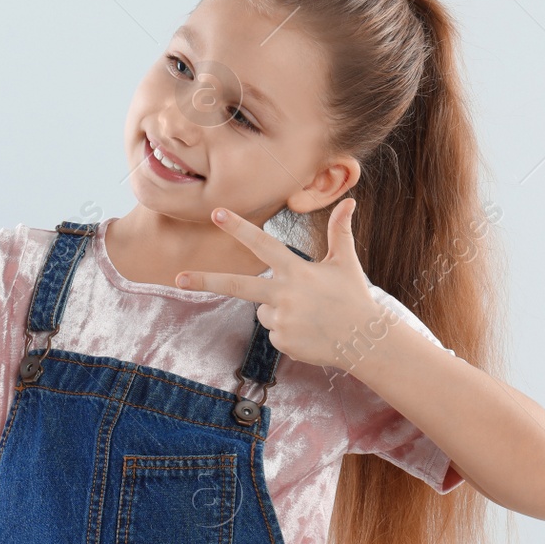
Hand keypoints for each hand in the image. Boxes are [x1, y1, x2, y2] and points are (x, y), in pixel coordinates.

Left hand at [174, 201, 379, 370]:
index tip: (216, 213)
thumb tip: (349, 201)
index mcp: (297, 272)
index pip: (263, 245)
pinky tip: (309, 332)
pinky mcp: (282, 342)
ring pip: (263, 311)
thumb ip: (340, 232)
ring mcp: (281, 321)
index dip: (239, 228)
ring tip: (309, 316)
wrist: (366, 341)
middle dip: (205, 281)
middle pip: (237, 286)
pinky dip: (288, 331)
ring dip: (279, 310)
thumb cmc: (354, 298)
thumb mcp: (346, 263)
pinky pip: (274, 332)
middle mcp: (285, 295)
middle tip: (178, 278)